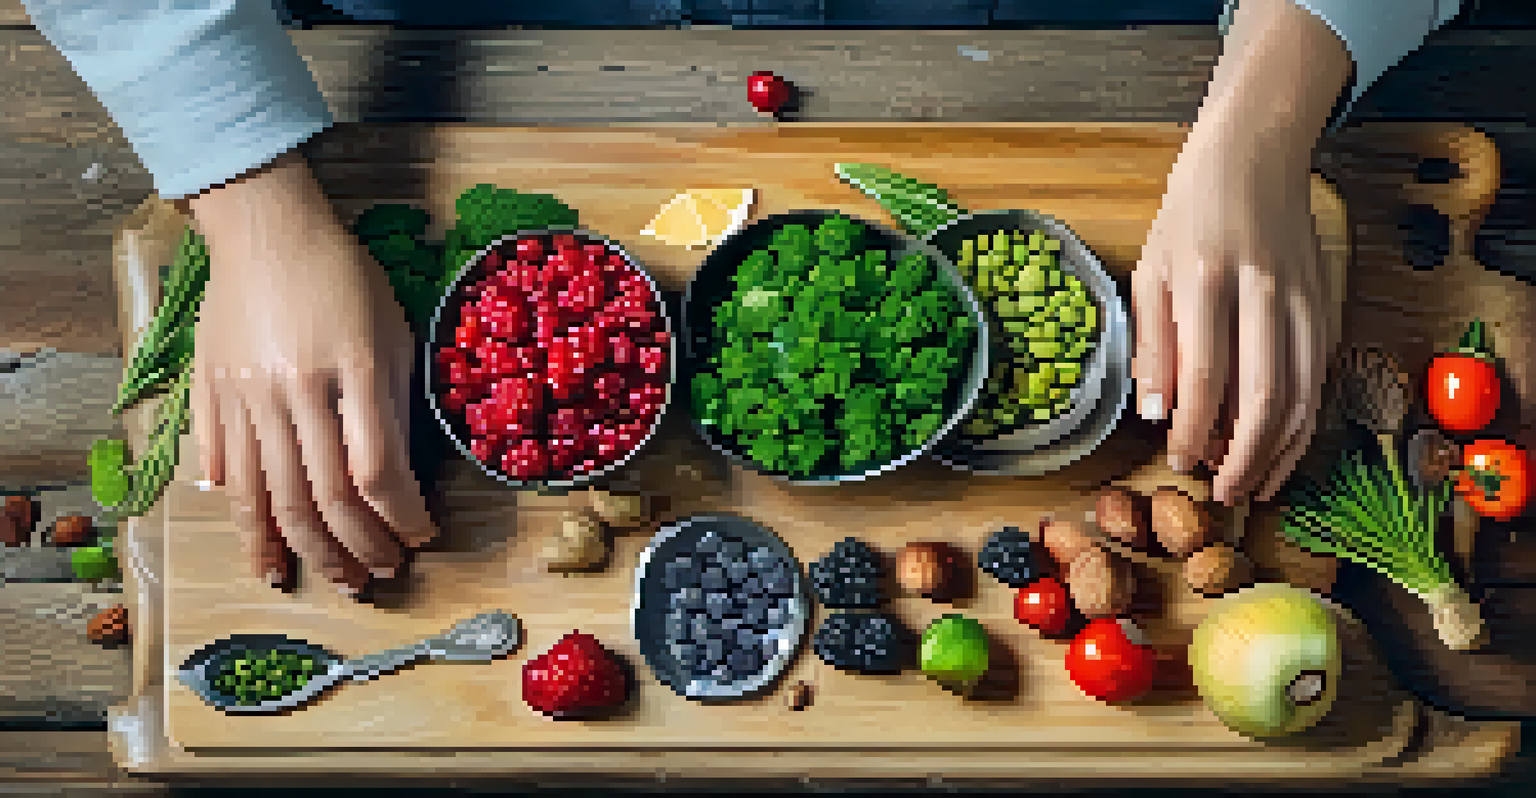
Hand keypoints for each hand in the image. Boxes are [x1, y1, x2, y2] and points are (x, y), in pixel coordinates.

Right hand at [188, 152, 437, 592]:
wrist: (266, 230)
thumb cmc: (343, 277)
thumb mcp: (393, 332)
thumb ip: (396, 405)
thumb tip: (399, 482)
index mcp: (356, 369)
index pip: (379, 471)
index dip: (401, 518)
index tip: (419, 537)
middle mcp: (298, 389)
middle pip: (324, 497)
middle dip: (353, 549)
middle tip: (374, 578)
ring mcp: (247, 395)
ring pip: (270, 497)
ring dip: (298, 550)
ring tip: (317, 580)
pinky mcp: (211, 395)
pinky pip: (225, 470)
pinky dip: (243, 518)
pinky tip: (262, 547)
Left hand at [1131, 0, 1352, 505]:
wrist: (1256, 153)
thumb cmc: (1191, 213)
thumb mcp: (1150, 268)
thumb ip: (1153, 342)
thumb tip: (1156, 414)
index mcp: (1206, 276)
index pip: (1202, 373)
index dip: (1191, 428)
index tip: (1178, 461)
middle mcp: (1262, 288)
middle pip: (1262, 394)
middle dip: (1243, 455)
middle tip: (1222, 491)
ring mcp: (1302, 296)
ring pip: (1302, 392)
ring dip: (1279, 450)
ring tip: (1253, 485)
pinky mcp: (1326, 303)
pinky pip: (1319, 376)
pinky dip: (1303, 422)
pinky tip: (1282, 449)